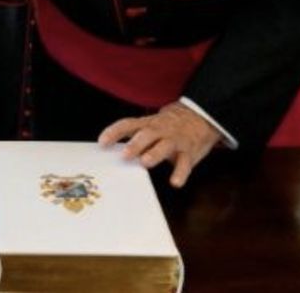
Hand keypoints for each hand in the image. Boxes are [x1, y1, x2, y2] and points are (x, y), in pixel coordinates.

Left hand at [97, 102, 222, 187]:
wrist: (198, 117)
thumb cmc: (166, 127)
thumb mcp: (150, 127)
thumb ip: (134, 138)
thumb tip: (111, 155)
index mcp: (147, 124)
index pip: (128, 124)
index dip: (114, 132)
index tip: (102, 142)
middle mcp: (160, 130)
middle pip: (147, 134)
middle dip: (136, 144)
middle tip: (125, 154)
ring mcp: (175, 140)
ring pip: (165, 145)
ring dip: (155, 153)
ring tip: (145, 162)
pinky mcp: (189, 152)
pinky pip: (185, 163)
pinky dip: (180, 173)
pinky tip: (175, 182)